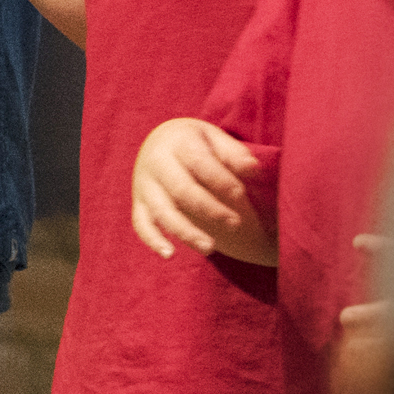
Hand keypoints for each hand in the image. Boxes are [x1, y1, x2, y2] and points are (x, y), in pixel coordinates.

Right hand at [129, 114, 266, 264]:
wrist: (160, 142)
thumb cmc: (196, 143)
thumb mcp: (214, 139)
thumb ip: (233, 153)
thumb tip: (253, 168)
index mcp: (176, 143)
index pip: (198, 162)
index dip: (220, 179)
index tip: (241, 193)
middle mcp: (156, 164)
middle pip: (181, 190)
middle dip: (209, 208)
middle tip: (236, 224)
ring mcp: (145, 186)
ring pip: (162, 212)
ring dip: (185, 231)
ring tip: (210, 249)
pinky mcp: (140, 205)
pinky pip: (142, 224)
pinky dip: (152, 240)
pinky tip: (169, 254)